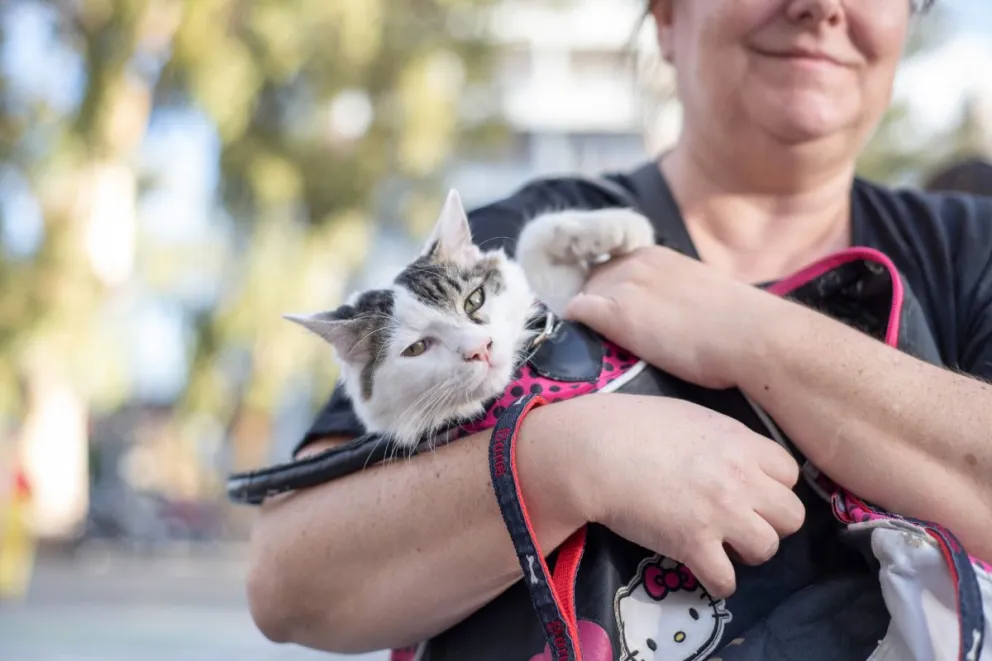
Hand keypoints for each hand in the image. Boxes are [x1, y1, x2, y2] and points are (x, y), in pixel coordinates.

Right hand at [542, 393, 804, 598]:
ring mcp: (720, 514)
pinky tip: (702, 567)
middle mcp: (740, 479)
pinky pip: (727, 580)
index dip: (771, 485)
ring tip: (721, 545)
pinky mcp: (693, 545)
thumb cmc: (632, 424)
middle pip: (791, 516)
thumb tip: (733, 452)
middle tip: (739, 521)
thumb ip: (723, 437)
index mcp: (741, 442)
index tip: (749, 490)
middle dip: (768, 521)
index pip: (789, 474)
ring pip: (767, 549)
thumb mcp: (690, 415)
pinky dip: (717, 580)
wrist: (594, 450)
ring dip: (746, 551)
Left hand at [564, 245, 777, 388]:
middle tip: (602, 336)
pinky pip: (576, 311)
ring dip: (584, 319)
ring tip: (593, 345)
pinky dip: (574, 326)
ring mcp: (623, 286)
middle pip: (591, 281)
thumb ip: (674, 294)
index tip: (615, 316)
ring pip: (581, 296)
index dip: (609, 294)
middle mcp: (633, 263)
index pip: (612, 269)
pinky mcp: (616, 313)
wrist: (751, 336)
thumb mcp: (699, 294)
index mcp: (654, 255)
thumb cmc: (738, 325)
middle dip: (594, 306)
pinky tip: (581, 345)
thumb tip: (667, 314)